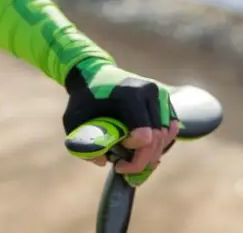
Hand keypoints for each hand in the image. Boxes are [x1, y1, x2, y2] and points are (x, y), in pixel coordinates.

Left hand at [62, 60, 178, 180]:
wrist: (94, 74)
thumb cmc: (83, 99)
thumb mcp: (74, 120)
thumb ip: (84, 144)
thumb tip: (103, 161)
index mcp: (130, 94)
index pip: (144, 135)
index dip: (133, 154)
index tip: (116, 157)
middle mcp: (150, 92)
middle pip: (158, 138)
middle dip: (143, 161)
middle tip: (123, 168)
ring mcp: (161, 94)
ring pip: (166, 136)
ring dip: (151, 155)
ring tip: (132, 160)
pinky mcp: (165, 100)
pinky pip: (169, 130)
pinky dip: (159, 144)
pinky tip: (141, 150)